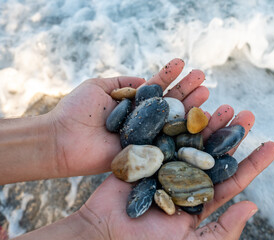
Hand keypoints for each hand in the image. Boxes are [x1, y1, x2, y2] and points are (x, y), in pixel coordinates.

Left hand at [49, 58, 209, 177]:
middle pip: (169, 104)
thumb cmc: (77, 110)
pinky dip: (185, 133)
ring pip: (173, 121)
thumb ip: (123, 82)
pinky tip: (200, 120)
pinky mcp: (145, 155)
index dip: (170, 76)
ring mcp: (145, 137)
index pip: (156, 88)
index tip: (183, 63)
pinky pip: (168, 143)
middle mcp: (142, 121)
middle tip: (203, 78)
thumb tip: (144, 79)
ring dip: (190, 107)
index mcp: (133, 104)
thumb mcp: (98, 85)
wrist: (63, 140)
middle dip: (186, 90)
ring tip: (206, 92)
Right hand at [76, 110, 273, 238]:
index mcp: (201, 200)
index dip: (254, 163)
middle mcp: (187, 180)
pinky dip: (178, 122)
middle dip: (232, 134)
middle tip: (248, 115)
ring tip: (224, 106)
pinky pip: (167, 137)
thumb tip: (253, 205)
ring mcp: (168, 167)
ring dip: (209, 124)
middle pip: (215, 154)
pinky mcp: (149, 157)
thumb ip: (223, 228)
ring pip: (194, 141)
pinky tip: (192, 107)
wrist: (104, 233)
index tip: (273, 145)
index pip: (233, 179)